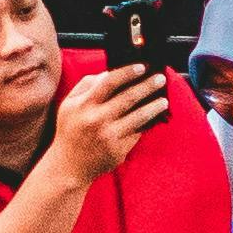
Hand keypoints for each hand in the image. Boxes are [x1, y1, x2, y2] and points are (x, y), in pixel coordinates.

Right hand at [40, 60, 172, 178]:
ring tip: (164, 100)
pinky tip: (153, 117)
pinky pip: (137, 133)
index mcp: (84, 105)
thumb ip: (86, 85)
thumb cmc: (70, 130)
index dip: (128, 72)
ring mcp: (109, 136)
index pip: (109, 82)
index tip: (143, 66)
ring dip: (154, 106)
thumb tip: (109, 72)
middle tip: (161, 78)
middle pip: (129, 97)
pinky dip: (146, 124)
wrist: (69, 166)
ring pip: (139, 117)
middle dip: (148, 86)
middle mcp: (97, 119)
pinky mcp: (118, 150)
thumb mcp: (69, 104)